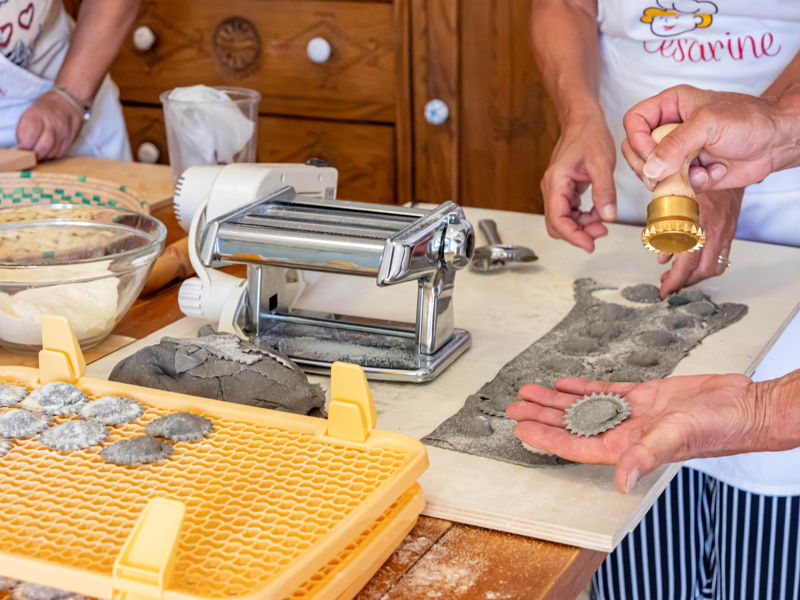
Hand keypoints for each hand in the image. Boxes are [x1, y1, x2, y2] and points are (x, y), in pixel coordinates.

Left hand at [16, 91, 82, 159]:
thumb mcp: (28, 113)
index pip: (30, 137)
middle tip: (32, 156)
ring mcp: (64, 132)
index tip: (23, 150)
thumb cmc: (44, 108)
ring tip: (41, 152)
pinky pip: (62, 152)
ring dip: (45, 156)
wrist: (67, 101)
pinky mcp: (72, 138)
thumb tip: (22, 146)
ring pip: (53, 152)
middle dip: (36, 155)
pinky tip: (50, 150)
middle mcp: (52, 124)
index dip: (25, 147)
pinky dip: (54, 154)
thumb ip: (23, 130)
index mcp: (38, 116)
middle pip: (44, 147)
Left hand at [506, 374, 753, 493]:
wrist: (741, 407)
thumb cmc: (716, 428)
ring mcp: (631, 414)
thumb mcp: (675, 439)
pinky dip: (582, 386)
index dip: (545, 437)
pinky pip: (604, 390)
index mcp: (625, 447)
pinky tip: (563, 383)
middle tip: (513, 407)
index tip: (520, 429)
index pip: (574, 444)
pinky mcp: (642, 395)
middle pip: (571, 425)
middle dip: (540, 416)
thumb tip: (621, 480)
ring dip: (555, 401)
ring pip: (582, 407)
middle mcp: (623, 432)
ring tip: (528, 392)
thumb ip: (645, 457)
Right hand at [541, 117, 616, 251]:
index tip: (589, 245)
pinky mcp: (564, 190)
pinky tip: (598, 214)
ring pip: (564, 220)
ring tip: (603, 224)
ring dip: (582, 226)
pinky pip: (570, 212)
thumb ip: (604, 191)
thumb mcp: (601, 163)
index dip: (573, 236)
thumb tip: (608, 217)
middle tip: (600, 233)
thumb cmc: (588, 135)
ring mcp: (557, 190)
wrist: (582, 120)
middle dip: (578, 233)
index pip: (558, 219)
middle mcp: (552, 188)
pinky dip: (583, 217)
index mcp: (556, 183)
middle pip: (557, 224)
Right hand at [621, 84, 799, 190]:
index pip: (634, 121)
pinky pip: (674, 185)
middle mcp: (670, 129)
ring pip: (652, 173)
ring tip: (699, 171)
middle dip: (650, 166)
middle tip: (666, 172)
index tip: (652, 153)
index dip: (638, 139)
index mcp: (670, 106)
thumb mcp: (708, 124)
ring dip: (674, 178)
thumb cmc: (749, 120)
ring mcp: (677, 153)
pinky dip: (693, 184)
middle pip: (636, 151)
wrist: (776, 142)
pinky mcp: (688, 173)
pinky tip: (713, 173)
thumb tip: (651, 169)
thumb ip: (676, 145)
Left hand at [656, 187, 741, 297]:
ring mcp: (725, 231)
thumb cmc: (691, 179)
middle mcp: (715, 230)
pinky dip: (706, 266)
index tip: (664, 291)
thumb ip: (663, 230)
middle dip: (683, 282)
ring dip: (695, 277)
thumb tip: (662, 257)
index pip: (686, 262)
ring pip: (714, 267)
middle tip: (668, 285)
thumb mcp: (669, 202)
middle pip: (702, 270)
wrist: (720, 164)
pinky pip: (722, 257)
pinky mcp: (730, 231)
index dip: (674, 280)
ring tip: (678, 278)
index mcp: (697, 223)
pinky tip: (693, 266)